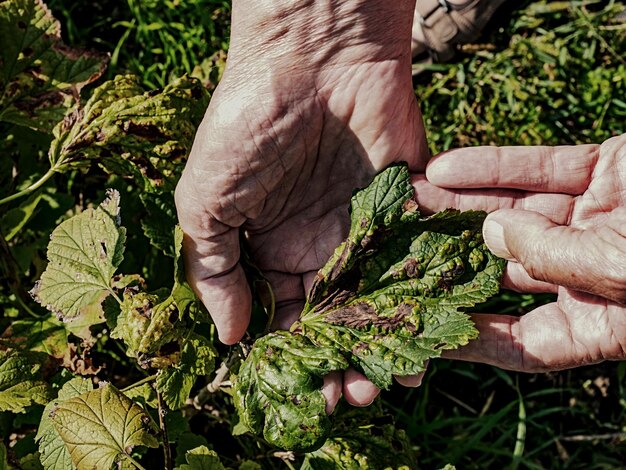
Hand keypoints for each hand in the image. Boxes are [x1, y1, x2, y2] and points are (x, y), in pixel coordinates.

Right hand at [175, 0, 427, 406]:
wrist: (311, 55)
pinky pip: (416, 261)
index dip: (294, 357)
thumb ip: (212, 268)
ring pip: (379, 299)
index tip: (307, 394)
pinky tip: (428, 334)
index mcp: (268, 250)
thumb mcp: (204, 200)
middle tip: (355, 396)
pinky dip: (422, 299)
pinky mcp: (405, 207)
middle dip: (344, 359)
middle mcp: (317, 245)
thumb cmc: (246, 124)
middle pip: (336, 318)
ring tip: (393, 379)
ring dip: (385, 340)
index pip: (283, 317)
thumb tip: (228, 335)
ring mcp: (364, 228)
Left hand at [413, 134, 625, 371]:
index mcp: (600, 322)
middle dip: (449, 255)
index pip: (522, 342)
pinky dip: (493, 166)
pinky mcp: (601, 172)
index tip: (419, 328)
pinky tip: (440, 167)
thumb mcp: (623, 270)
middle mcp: (588, 272)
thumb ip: (556, 259)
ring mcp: (593, 220)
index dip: (470, 337)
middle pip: (504, 269)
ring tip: (405, 200)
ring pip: (513, 213)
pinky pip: (539, 168)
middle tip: (395, 249)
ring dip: (458, 205)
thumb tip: (493, 235)